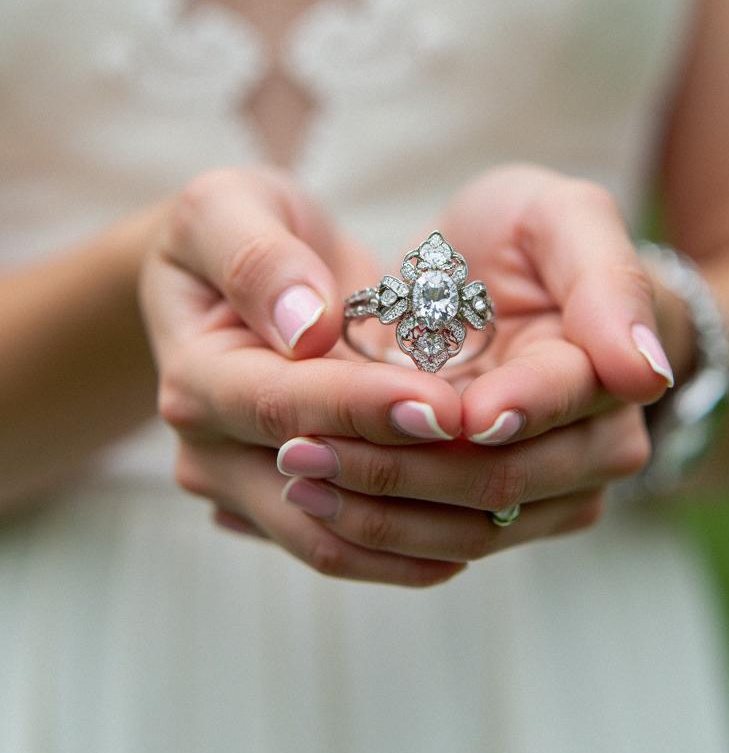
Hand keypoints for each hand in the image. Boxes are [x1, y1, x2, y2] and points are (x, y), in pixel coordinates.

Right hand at [138, 165, 466, 586]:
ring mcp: (243, 491)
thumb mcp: (226, 207)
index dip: (364, 409)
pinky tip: (483, 521)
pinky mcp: (281, 510)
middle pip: (315, 490)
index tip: (442, 404)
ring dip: (422, 528)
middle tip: (498, 457)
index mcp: (195, 377)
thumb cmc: (235, 227)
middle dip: (411, 477)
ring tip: (508, 501)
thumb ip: (257, 260)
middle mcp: (210, 451)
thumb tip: (305, 325)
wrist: (236, 277)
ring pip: (336, 539)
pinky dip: (414, 545)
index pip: (284, 407)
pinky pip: (349, 546)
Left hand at [270, 165, 674, 573]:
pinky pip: (442, 544)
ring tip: (294, 471)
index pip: (568, 399)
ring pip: (470, 528)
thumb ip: (609, 279)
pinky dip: (378, 529)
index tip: (456, 410)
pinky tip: (310, 501)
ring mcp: (545, 488)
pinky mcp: (494, 513)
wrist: (504, 276)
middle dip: (408, 468)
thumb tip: (645, 374)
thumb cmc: (534, 235)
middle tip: (307, 445)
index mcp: (610, 370)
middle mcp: (591, 445)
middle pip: (506, 481)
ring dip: (380, 508)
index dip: (514, 406)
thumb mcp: (568, 219)